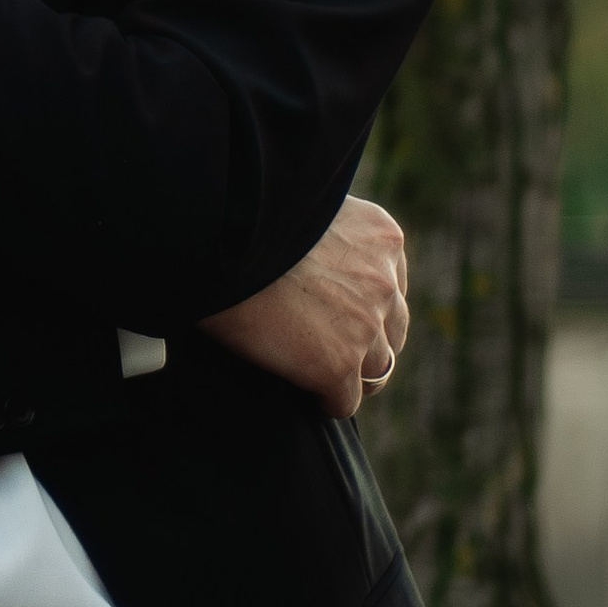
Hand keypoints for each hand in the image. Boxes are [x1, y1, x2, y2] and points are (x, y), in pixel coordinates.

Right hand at [204, 195, 407, 417]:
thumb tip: (313, 253)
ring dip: (351, 375)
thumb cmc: (241, 217)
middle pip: (392, 331)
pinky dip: (326, 400)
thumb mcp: (303, 205)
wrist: (215, 237)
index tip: (337, 311)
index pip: (392, 286)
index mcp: (381, 237)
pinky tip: (306, 395)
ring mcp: (365, 326)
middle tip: (331, 347)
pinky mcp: (337, 363)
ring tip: (319, 376)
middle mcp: (383, 282)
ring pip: (377, 370)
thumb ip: (326, 230)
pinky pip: (345, 401)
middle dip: (367, 342)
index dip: (364, 304)